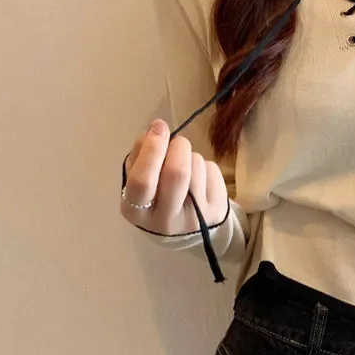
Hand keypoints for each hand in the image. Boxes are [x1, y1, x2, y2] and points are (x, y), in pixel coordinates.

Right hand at [120, 119, 227, 234]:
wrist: (186, 227)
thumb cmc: (156, 198)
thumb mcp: (138, 182)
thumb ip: (139, 156)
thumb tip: (154, 130)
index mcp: (137, 212)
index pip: (142, 180)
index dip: (151, 149)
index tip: (158, 127)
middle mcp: (167, 220)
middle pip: (177, 172)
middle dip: (178, 146)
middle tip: (177, 142)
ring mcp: (195, 218)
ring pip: (197, 166)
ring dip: (191, 156)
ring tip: (187, 168)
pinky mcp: (217, 211)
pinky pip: (212, 171)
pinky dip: (205, 167)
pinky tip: (200, 181)